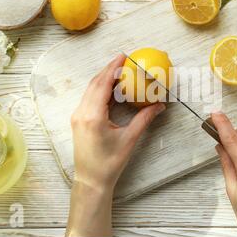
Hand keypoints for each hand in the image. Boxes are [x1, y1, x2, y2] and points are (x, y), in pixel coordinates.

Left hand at [66, 54, 165, 236]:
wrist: (91, 180)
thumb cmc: (109, 163)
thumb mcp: (129, 139)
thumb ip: (144, 119)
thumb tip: (159, 105)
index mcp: (93, 116)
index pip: (102, 84)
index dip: (112, 68)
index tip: (123, 57)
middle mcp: (82, 113)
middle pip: (94, 83)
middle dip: (108, 70)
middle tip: (123, 60)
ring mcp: (77, 116)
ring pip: (90, 90)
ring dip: (103, 78)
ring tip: (119, 71)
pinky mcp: (78, 120)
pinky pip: (88, 98)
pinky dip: (99, 89)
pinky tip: (111, 88)